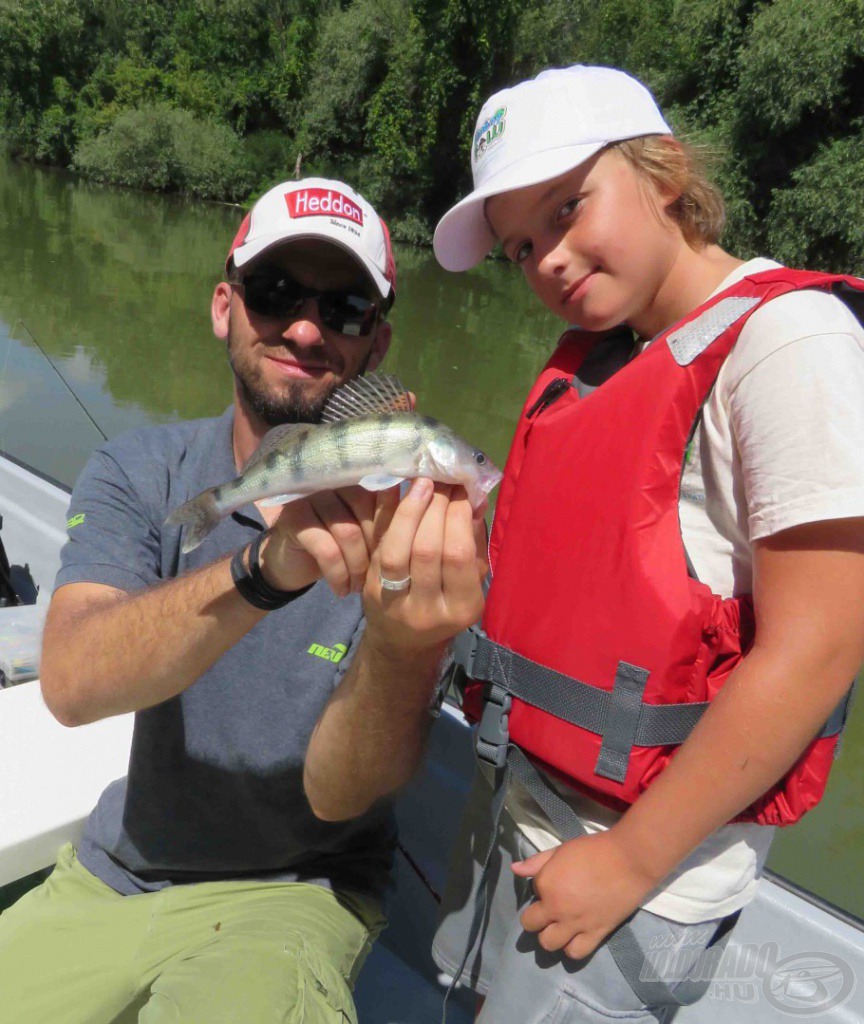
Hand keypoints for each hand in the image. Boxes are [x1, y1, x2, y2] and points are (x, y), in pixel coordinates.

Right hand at [259, 484, 400, 597]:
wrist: (292, 564)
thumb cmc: (340, 547)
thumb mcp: (368, 536)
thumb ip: (390, 523)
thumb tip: (428, 524)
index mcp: (359, 478)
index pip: (387, 494)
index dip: (398, 526)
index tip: (405, 556)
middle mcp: (336, 480)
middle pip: (369, 513)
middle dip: (377, 551)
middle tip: (381, 578)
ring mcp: (312, 496)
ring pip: (349, 533)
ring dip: (358, 566)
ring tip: (360, 587)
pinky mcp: (294, 518)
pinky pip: (327, 549)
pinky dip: (338, 574)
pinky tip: (342, 590)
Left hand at [362, 478, 488, 654]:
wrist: (403, 641)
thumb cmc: (445, 604)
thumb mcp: (470, 580)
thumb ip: (474, 541)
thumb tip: (475, 497)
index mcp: (462, 608)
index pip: (458, 555)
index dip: (458, 516)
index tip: (461, 490)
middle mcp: (429, 611)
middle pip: (428, 550)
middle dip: (435, 508)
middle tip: (440, 481)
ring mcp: (396, 605)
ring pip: (398, 551)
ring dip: (410, 511)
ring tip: (421, 484)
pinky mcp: (371, 594)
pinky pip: (380, 552)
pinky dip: (390, 522)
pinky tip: (399, 500)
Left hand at [513, 829, 657, 959]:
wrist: (628, 860)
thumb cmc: (593, 849)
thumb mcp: (561, 849)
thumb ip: (537, 862)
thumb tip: (515, 869)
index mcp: (546, 884)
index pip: (532, 892)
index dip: (541, 887)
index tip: (553, 882)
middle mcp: (557, 909)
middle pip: (531, 925)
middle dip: (535, 917)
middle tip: (547, 910)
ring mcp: (576, 924)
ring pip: (549, 944)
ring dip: (549, 936)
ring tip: (558, 926)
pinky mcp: (596, 934)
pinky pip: (576, 953)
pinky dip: (571, 948)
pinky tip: (574, 937)